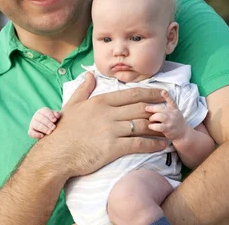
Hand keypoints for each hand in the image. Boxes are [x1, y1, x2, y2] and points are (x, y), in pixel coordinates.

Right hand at [28, 107, 60, 138]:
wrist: (47, 129)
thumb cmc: (52, 121)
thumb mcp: (55, 117)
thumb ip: (56, 115)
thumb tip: (57, 115)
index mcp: (42, 111)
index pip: (45, 111)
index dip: (50, 115)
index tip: (55, 120)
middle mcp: (36, 116)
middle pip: (40, 118)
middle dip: (48, 123)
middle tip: (53, 127)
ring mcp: (32, 123)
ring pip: (36, 124)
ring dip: (43, 128)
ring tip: (50, 132)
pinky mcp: (31, 131)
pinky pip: (31, 133)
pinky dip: (36, 134)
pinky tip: (42, 136)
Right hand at [36, 73, 167, 177]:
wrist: (56, 154)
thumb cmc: (63, 130)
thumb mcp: (72, 105)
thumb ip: (84, 89)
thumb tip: (89, 74)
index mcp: (101, 101)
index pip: (131, 94)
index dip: (149, 93)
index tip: (162, 94)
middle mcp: (108, 113)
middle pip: (140, 108)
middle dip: (158, 108)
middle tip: (172, 109)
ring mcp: (111, 130)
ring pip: (142, 124)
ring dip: (158, 126)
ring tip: (169, 127)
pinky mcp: (113, 148)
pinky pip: (138, 144)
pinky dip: (153, 144)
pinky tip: (162, 145)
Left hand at [145, 90, 188, 141]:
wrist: (183, 134)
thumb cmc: (176, 122)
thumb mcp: (175, 112)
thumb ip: (168, 107)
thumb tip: (158, 98)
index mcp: (174, 109)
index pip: (171, 102)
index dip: (167, 96)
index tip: (163, 91)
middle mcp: (173, 114)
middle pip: (162, 109)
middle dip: (153, 108)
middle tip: (146, 108)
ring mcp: (171, 122)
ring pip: (160, 116)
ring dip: (153, 117)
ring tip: (150, 119)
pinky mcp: (169, 129)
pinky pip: (159, 127)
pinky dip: (153, 126)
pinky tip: (150, 126)